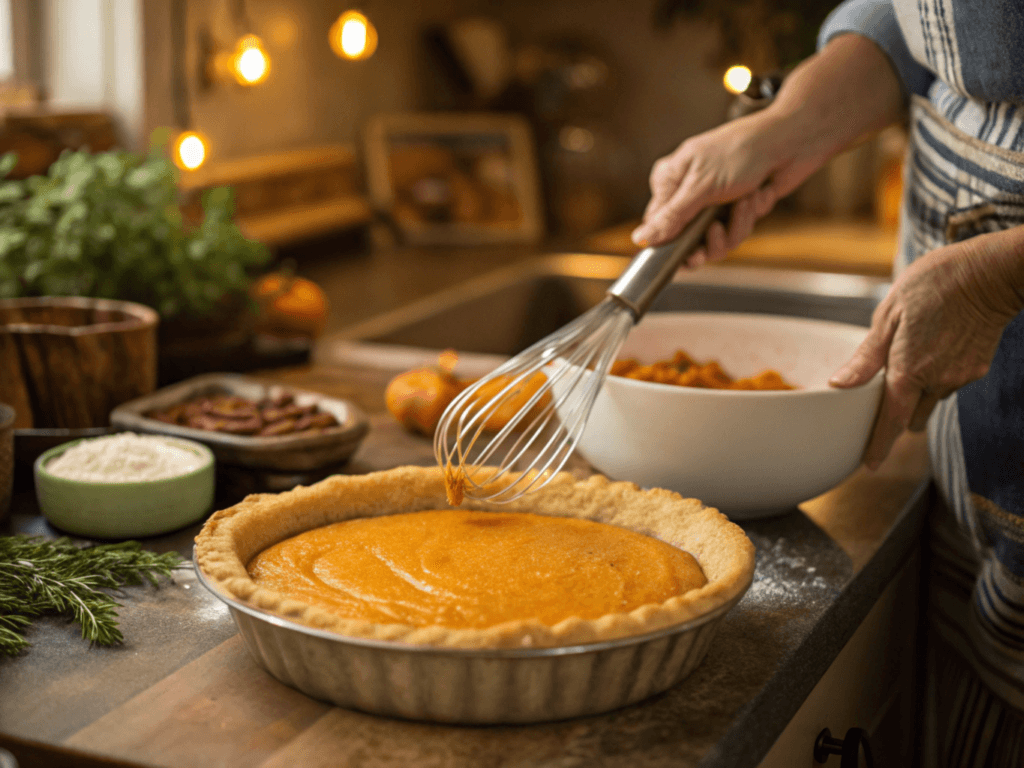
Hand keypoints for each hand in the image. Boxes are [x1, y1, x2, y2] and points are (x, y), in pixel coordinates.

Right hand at [630, 112, 824, 266]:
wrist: (790, 142)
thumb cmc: (742, 152)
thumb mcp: (701, 186)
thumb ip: (671, 217)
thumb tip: (640, 239)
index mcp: (670, 180)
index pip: (658, 225)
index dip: (673, 244)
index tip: (690, 255)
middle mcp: (689, 192)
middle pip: (687, 238)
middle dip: (711, 238)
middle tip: (719, 232)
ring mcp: (713, 201)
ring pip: (716, 239)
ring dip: (736, 224)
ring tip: (747, 201)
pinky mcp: (736, 208)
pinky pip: (736, 230)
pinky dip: (749, 216)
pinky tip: (758, 195)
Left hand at [829, 233, 1023, 468]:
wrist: (991, 273)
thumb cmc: (934, 285)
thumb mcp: (889, 314)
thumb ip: (867, 356)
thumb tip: (840, 385)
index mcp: (908, 370)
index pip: (889, 421)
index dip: (878, 446)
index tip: (868, 465)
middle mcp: (936, 382)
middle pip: (910, 417)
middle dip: (896, 412)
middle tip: (884, 389)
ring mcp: (961, 377)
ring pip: (930, 399)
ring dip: (917, 390)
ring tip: (913, 352)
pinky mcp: (977, 369)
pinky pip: (948, 382)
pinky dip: (936, 374)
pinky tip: (935, 345)